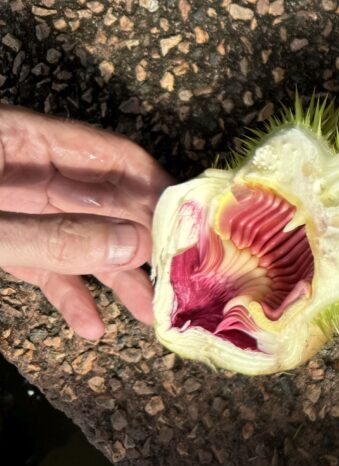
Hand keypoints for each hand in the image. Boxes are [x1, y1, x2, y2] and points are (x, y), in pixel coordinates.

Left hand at [0, 106, 172, 337]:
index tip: (191, 226)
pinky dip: (66, 292)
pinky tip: (92, 326)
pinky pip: (42, 264)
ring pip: (78, 236)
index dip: (153, 187)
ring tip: (149, 314)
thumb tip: (136, 245)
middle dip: (141, 241)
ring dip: (112, 276)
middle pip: (102, 200)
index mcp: (20, 139)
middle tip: (181, 277)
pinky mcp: (0, 243)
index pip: (109, 155)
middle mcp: (24, 170)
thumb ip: (54, 238)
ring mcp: (12, 207)